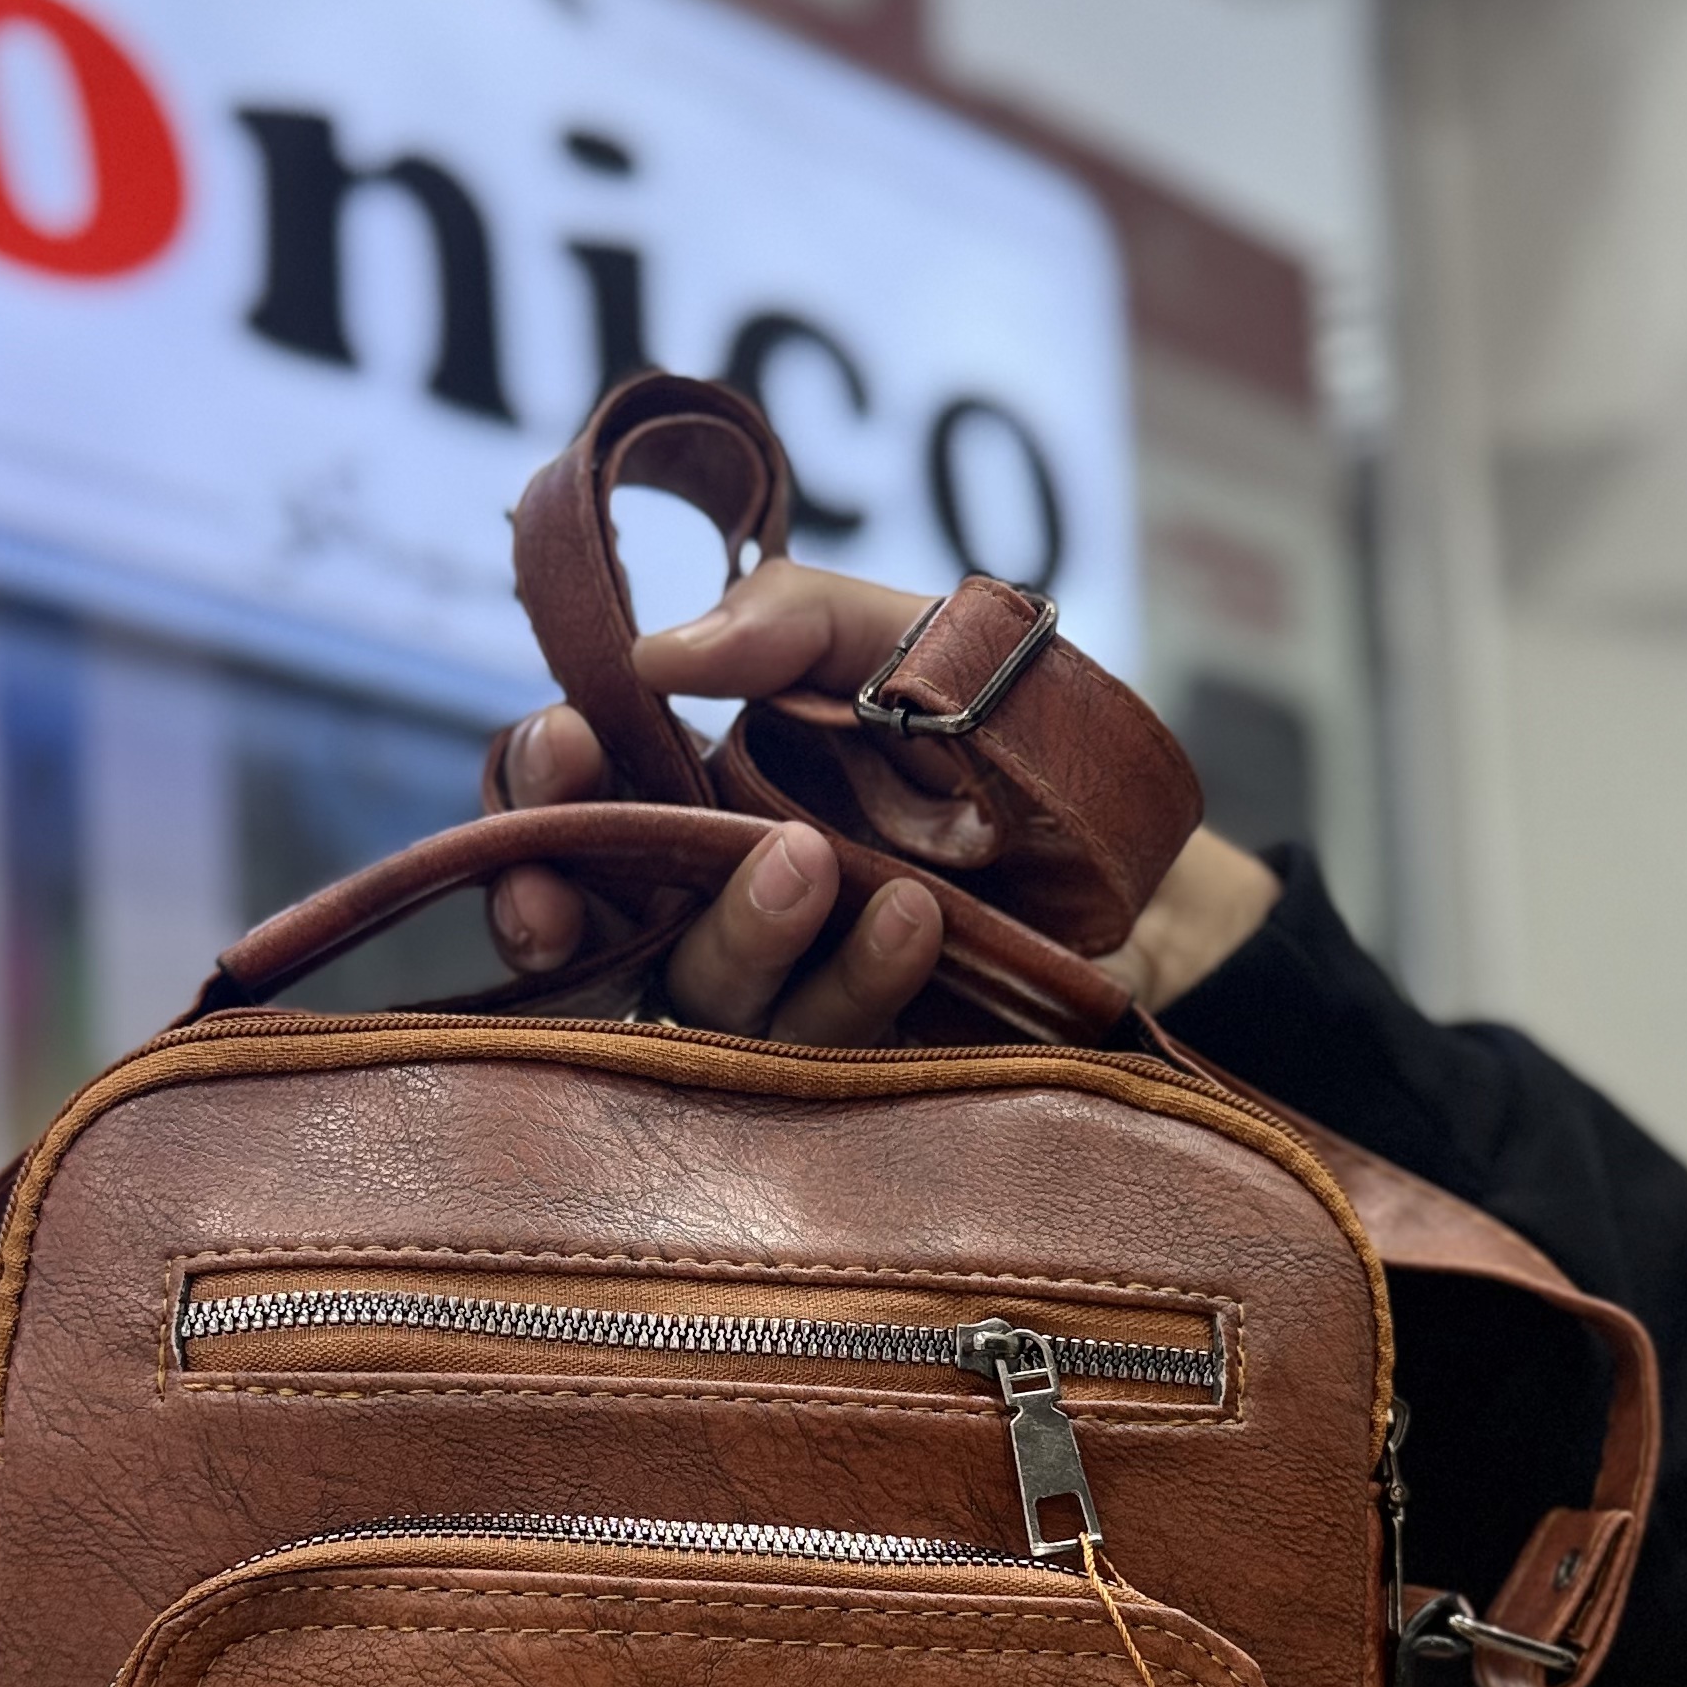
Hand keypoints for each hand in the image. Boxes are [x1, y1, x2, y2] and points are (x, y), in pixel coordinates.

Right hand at [484, 556, 1281, 1036]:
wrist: (1149, 853)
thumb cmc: (1009, 734)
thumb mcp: (907, 636)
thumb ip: (790, 621)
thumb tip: (657, 653)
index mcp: (692, 783)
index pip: (567, 796)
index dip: (537, 783)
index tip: (565, 748)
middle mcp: (706, 896)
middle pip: (586, 919)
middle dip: (563, 895)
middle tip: (595, 863)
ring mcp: (776, 989)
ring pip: (696, 996)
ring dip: (739, 932)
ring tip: (812, 862)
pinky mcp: (850, 1065)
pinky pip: (818, 1049)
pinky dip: (855, 981)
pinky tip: (909, 916)